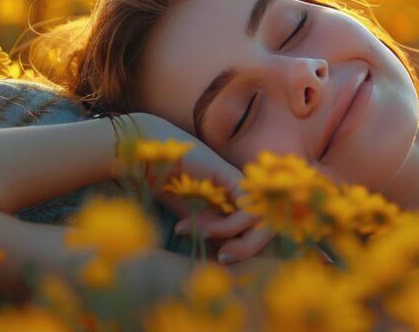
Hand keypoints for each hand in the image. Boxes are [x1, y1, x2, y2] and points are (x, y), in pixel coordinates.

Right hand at [123, 112, 273, 263]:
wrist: (150, 159)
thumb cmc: (169, 187)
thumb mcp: (193, 218)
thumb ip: (213, 233)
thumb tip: (228, 258)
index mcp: (239, 201)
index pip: (261, 229)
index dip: (248, 248)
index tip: (222, 259)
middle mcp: (245, 192)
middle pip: (268, 225)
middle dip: (248, 248)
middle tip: (223, 258)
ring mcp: (241, 184)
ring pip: (263, 220)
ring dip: (234, 239)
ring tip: (203, 238)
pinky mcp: (233, 178)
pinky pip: (247, 209)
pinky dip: (226, 226)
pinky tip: (199, 228)